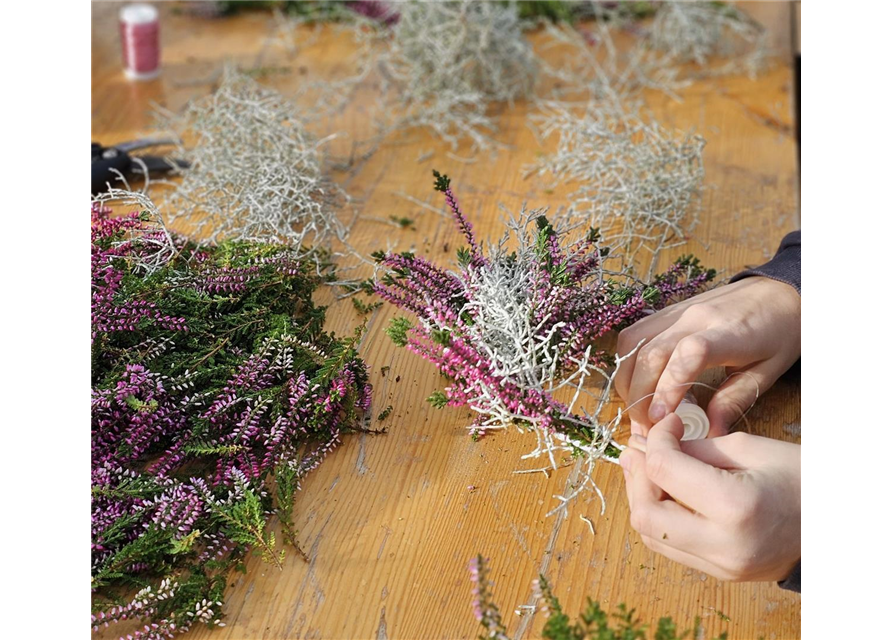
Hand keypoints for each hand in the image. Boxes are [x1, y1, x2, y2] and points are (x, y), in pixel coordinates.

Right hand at [615, 276, 798, 436]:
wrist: (779, 290)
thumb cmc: (780, 331)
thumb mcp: (769, 371)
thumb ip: (736, 401)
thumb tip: (710, 433)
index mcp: (729, 333)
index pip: (688, 354)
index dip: (667, 387)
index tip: (661, 418)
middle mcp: (696, 318)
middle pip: (649, 353)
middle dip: (639, 395)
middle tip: (646, 425)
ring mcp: (677, 311)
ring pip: (632, 343)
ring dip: (627, 379)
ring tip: (639, 406)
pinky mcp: (667, 311)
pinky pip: (634, 335)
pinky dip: (627, 362)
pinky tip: (639, 382)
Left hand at [619, 414, 799, 581]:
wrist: (836, 522)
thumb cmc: (800, 478)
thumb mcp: (748, 448)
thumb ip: (693, 448)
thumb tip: (647, 445)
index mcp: (735, 506)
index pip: (663, 470)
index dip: (655, 440)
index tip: (665, 425)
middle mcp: (724, 544)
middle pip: (645, 512)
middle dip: (637, 475)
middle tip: (645, 449)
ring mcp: (721, 566)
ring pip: (650, 534)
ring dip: (642, 497)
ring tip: (652, 468)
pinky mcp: (719, 573)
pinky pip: (669, 547)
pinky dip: (659, 518)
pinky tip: (667, 492)